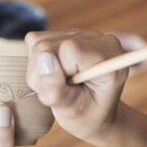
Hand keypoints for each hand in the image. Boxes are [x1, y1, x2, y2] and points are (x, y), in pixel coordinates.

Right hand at [25, 29, 127, 146]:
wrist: (95, 110)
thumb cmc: (87, 114)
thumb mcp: (72, 112)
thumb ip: (56, 89)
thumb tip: (43, 58)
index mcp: (109, 57)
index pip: (69, 49)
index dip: (59, 72)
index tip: (69, 89)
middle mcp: (98, 39)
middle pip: (48, 45)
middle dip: (44, 73)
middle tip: (60, 91)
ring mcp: (83, 33)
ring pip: (39, 42)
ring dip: (40, 69)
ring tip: (59, 84)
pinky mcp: (67, 32)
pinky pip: (37, 40)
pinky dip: (38, 60)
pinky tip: (54, 72)